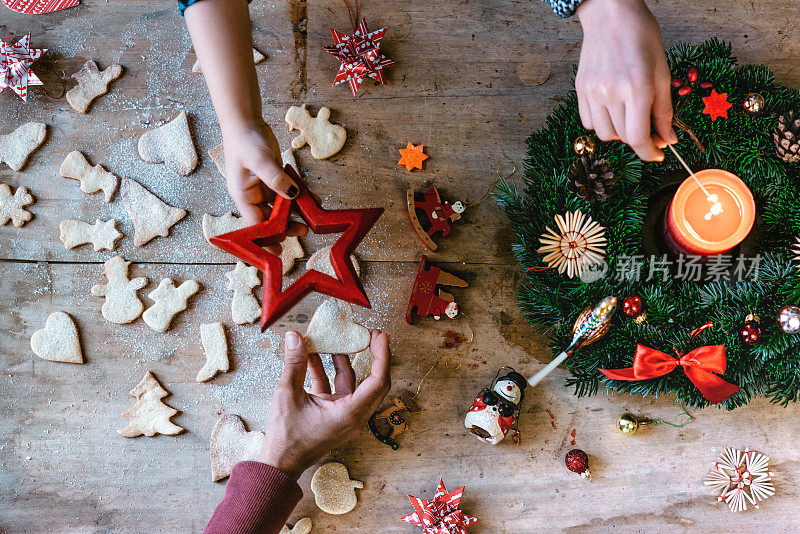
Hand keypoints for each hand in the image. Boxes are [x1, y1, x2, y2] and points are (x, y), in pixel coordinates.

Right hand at [221, 122, 307, 253]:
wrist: (245, 121)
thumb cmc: (245, 140)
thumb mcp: (260, 160)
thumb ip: (276, 179)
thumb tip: (292, 195)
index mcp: (242, 196)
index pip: (255, 225)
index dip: (267, 238)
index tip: (279, 250)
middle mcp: (252, 195)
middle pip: (271, 218)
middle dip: (286, 226)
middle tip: (304, 231)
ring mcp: (264, 188)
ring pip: (282, 207)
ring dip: (296, 212)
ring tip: (312, 217)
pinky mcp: (274, 179)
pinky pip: (289, 192)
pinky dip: (300, 196)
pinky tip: (313, 200)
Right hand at [257, 330, 391, 478]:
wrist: (279, 464)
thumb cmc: (286, 437)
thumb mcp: (287, 395)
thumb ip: (294, 364)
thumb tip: (295, 336)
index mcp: (349, 414)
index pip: (377, 382)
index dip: (382, 356)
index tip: (381, 336)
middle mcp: (353, 416)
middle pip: (373, 382)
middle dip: (373, 356)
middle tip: (370, 334)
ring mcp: (344, 416)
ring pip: (352, 383)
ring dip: (343, 361)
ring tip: (335, 339)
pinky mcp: (334, 415)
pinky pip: (337, 389)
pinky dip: (328, 372)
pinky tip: (313, 355)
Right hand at [575, 0, 676, 160]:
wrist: (611, 15)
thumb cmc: (641, 36)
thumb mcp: (662, 72)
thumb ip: (664, 110)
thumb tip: (668, 139)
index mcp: (637, 88)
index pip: (638, 137)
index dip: (649, 152)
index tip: (657, 154)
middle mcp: (611, 93)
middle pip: (623, 137)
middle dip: (640, 139)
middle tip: (651, 130)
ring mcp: (592, 92)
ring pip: (605, 134)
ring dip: (620, 133)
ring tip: (630, 117)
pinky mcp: (581, 90)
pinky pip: (589, 122)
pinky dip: (603, 123)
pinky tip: (613, 110)